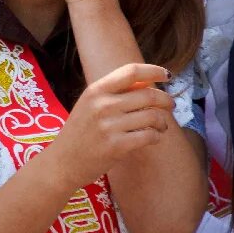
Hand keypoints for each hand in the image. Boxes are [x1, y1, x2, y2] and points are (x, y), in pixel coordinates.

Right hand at [45, 63, 173, 188]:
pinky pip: (149, 136)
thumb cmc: (79, 132)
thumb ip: (114, 93)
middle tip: (170, 106)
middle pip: (148, 94)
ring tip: (160, 126)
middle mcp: (102, 104)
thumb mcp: (89, 104)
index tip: (166, 75)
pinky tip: (153, 137)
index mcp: (96, 90)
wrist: (62, 161)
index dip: (153, 70)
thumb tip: (148, 82)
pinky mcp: (116, 146)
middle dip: (165, 100)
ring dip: (163, 121)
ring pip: (152, 116)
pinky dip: (157, 136)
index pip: (130, 72)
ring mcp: (109, 125)